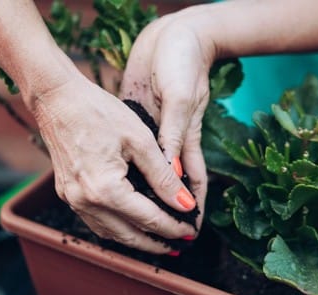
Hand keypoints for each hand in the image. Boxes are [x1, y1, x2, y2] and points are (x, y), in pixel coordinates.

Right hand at [31, 71, 196, 253]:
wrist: (57, 99)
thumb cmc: (99, 112)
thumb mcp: (140, 141)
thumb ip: (164, 177)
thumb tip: (184, 203)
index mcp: (105, 189)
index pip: (149, 219)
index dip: (172, 227)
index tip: (190, 230)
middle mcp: (85, 202)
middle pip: (128, 235)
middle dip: (156, 243)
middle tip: (179, 244)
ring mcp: (73, 200)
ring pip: (110, 233)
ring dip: (136, 240)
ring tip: (158, 240)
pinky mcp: (68, 194)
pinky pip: (96, 222)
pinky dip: (117, 228)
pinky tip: (130, 225)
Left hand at [120, 9, 216, 232]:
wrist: (170, 36)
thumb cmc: (181, 63)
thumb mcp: (180, 99)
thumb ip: (174, 136)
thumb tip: (172, 176)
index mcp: (187, 138)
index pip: (195, 182)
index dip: (195, 207)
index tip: (190, 231)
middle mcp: (173, 141)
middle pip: (176, 184)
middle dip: (173, 208)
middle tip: (167, 235)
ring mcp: (157, 134)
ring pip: (156, 175)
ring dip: (152, 195)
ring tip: (145, 220)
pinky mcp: (141, 124)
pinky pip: (137, 156)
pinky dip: (133, 172)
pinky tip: (122, 186)